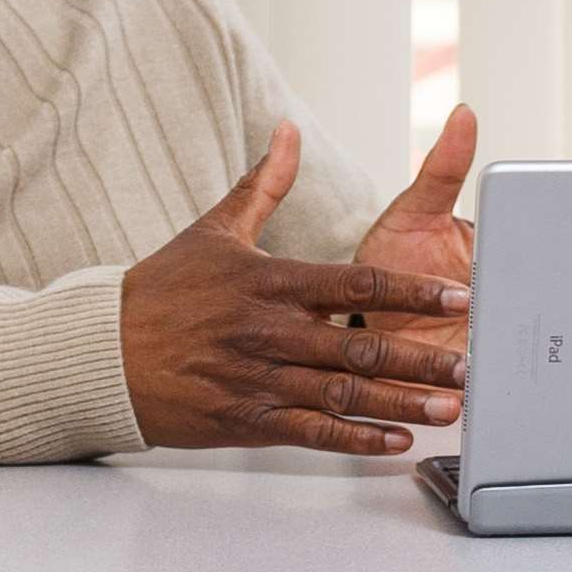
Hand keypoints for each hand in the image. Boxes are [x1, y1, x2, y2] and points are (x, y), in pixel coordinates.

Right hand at [116, 125, 469, 454]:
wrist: (100, 352)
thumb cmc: (161, 292)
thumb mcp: (214, 231)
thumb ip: (262, 186)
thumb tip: (287, 131)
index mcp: (270, 280)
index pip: (357, 280)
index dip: (412, 290)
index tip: (458, 295)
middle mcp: (269, 330)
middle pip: (361, 343)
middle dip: (421, 356)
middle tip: (471, 365)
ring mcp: (259, 378)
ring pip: (344, 392)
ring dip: (402, 401)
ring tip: (450, 407)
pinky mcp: (247, 418)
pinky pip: (312, 431)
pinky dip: (356, 438)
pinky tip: (396, 440)